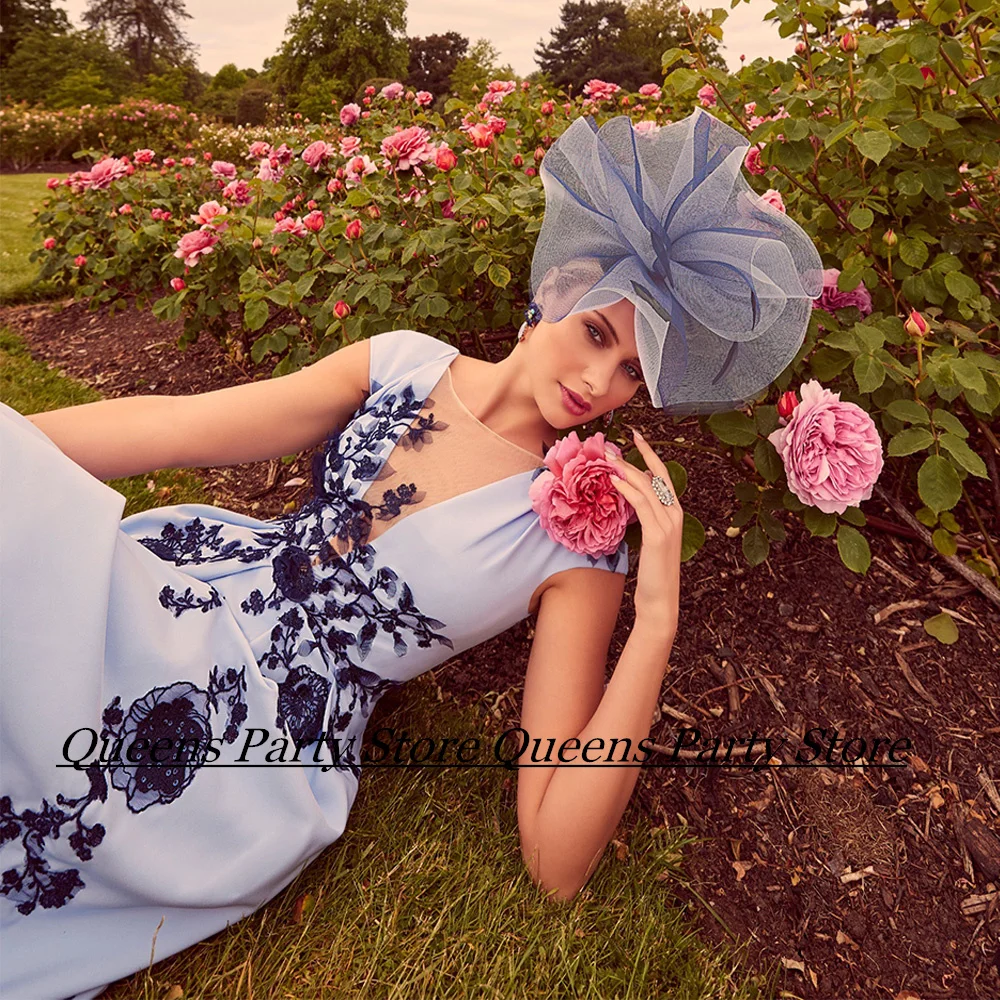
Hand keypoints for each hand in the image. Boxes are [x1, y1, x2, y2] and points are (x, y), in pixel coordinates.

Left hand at [606, 429, 682, 635]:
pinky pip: (641, 504)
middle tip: (610, 444)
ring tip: (606, 458)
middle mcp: (675, 514)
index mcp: (675, 513)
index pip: (662, 476)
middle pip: (655, 476)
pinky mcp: (658, 535)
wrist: (660, 600)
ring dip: (625, 470)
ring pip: (646, 487)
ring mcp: (668, 524)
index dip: (649, 454)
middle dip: (634, 456)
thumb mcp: (650, 540)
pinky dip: (628, 489)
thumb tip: (630, 499)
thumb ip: (645, 518)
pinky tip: (614, 480)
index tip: (635, 436)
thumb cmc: (652, 572)